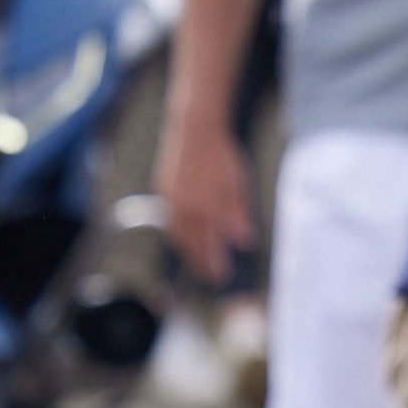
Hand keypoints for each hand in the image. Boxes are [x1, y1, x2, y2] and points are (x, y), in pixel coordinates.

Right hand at [154, 114, 255, 284]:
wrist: (194, 131)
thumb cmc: (222, 157)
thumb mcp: (238, 185)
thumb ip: (239, 215)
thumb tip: (244, 243)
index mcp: (204, 208)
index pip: (209, 245)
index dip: (214, 262)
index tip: (221, 276)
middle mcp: (184, 209)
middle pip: (191, 245)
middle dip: (201, 262)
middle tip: (211, 276)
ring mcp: (171, 201)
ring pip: (178, 235)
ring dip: (188, 251)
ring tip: (199, 261)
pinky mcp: (163, 193)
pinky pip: (170, 222)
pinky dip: (179, 235)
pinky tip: (186, 238)